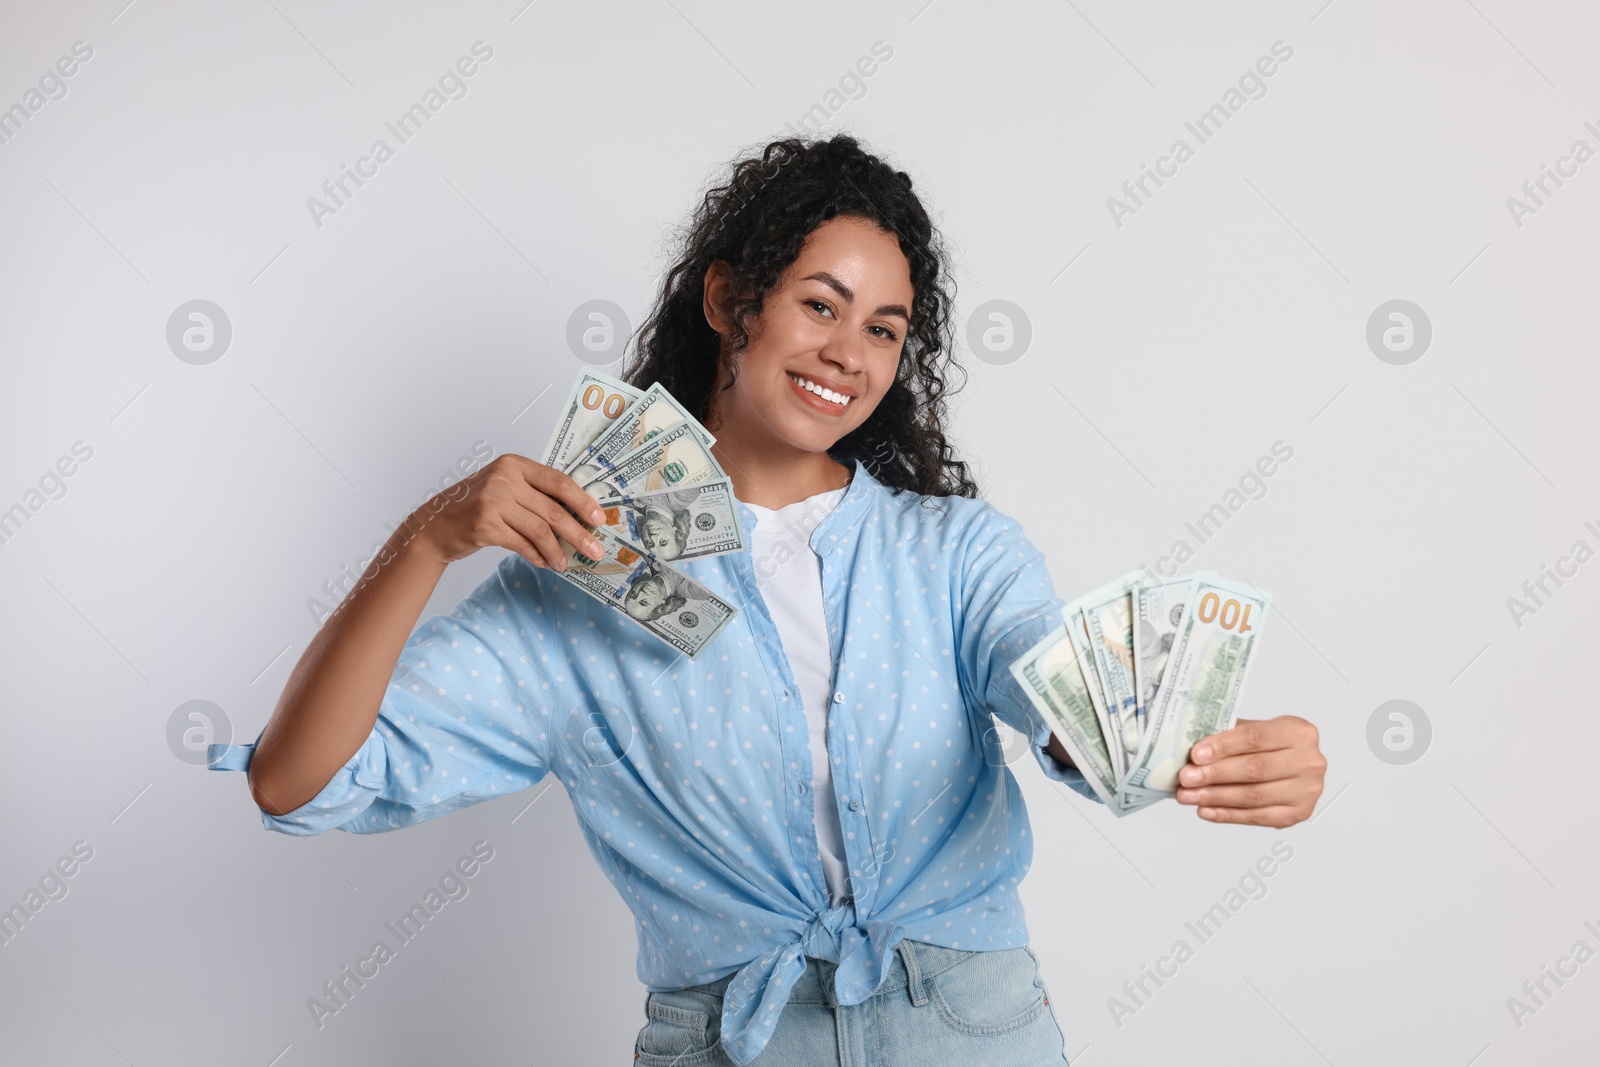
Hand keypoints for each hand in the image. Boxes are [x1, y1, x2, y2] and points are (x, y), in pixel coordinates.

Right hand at [410, 454, 606, 570]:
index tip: (599, 518)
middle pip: (553, 509)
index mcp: (514, 465)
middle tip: (595, 549)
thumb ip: (534, 494)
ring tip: (565, 563)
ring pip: (540, 530)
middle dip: (579, 533)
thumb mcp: (504, 488)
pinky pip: (523, 544)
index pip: (558, 481)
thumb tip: (578, 516)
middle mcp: (504, 479)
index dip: (582, 501)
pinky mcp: (485, 526)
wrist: (436, 525)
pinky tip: (546, 562)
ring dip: (557, 550)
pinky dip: (538, 556)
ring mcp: (493, 502)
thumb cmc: (475, 507)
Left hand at [1174, 716, 1324, 827]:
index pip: (1255, 738)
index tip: (1196, 754)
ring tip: (1189, 796)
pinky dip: (1228, 815)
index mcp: (1298, 732)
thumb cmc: (1273, 745)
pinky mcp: (1298, 813)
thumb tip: (1194, 750)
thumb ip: (1230, 736)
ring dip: (1216, 797)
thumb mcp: (1257, 729)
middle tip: (1187, 778)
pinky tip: (1207, 810)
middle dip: (1215, 774)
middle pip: (1254, 769)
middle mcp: (1308, 762)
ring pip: (1254, 796)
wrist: (1298, 764)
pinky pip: (1258, 817)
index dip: (1223, 746)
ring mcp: (1306, 790)